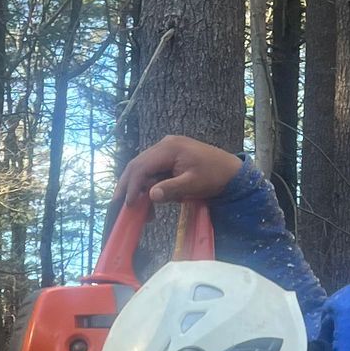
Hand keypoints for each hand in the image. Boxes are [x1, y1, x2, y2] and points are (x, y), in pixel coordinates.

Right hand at [116, 134, 243, 210]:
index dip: (133, 186)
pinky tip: (149, 198)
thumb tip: (150, 195)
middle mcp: (164, 144)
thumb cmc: (214, 176)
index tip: (129, 205)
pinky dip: (147, 183)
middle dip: (127, 185)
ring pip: (142, 167)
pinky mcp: (169, 155)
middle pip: (137, 164)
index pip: (142, 166)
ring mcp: (166, 148)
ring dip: (136, 186)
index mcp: (169, 148)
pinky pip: (152, 168)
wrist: (230, 170)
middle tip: (118, 204)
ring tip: (135, 206)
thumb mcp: (193, 185)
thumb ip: (171, 188)